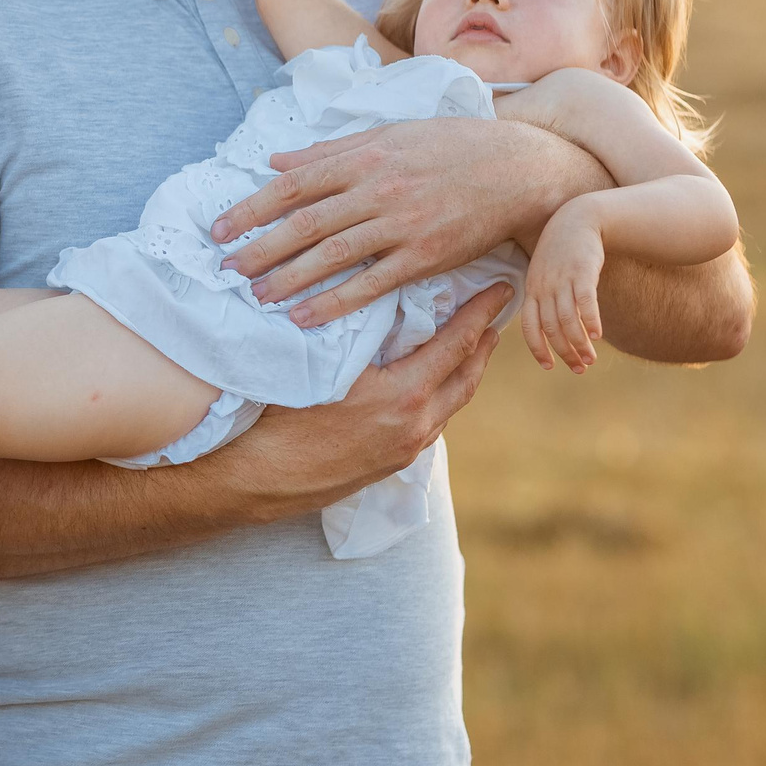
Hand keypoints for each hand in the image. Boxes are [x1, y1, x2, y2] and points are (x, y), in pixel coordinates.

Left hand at [209, 117, 601, 320]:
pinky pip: (371, 286)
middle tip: (225, 270)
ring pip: (332, 256)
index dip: (251, 208)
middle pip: (304, 223)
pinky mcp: (426, 257)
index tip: (219, 229)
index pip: (293, 184)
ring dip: (288, 279)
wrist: (519, 168)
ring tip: (256, 296)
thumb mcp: (389, 133)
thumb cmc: (451, 145)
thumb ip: (329, 149)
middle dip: (259, 248)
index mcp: (365, 156)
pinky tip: (304, 318)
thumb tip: (274, 159)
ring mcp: (402, 225)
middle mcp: (378, 190)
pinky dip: (334, 303)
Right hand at [219, 281, 511, 507]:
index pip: (456, 344)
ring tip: (470, 348)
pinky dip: (440, 397)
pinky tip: (430, 386)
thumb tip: (377, 293)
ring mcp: (406, 449)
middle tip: (494, 316)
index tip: (502, 288)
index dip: (480, 313)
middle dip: (483, 344)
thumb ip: (358, 330)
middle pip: (466, 378)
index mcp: (404, 396)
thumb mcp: (322, 361)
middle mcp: (415, 425)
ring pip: (450, 404)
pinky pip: (431, 424)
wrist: (263, 477)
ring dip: (464, 373)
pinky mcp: (392, 464)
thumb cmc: (283, 413)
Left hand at [522, 202, 606, 370]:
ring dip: (579, 344)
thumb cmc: (561, 252)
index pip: (529, 326)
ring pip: (568, 320)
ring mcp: (562, 279)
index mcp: (532, 289)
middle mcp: (544, 287)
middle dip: (564, 352)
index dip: (538, 348)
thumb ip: (545, 298)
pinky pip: (585, 302)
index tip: (549, 367)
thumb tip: (553, 328)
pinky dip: (591, 321)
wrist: (577, 219)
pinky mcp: (582, 271)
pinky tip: (599, 336)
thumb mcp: (545, 274)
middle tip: (579, 368)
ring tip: (591, 359)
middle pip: (551, 328)